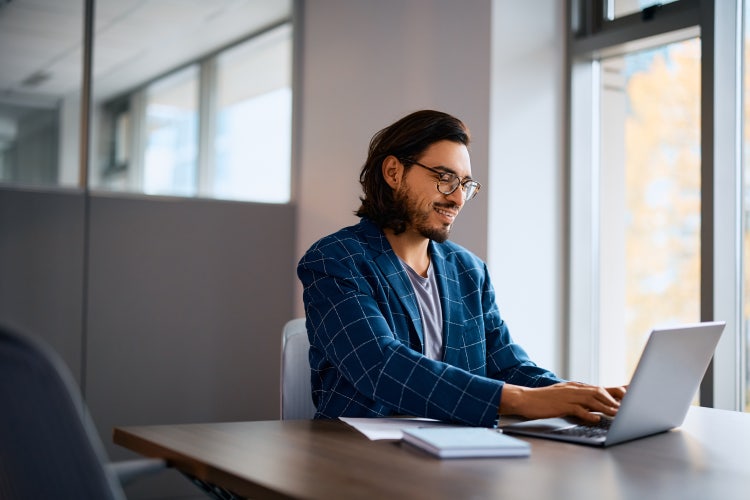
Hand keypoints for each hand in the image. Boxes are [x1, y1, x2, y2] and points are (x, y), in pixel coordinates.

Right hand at [499, 382, 626, 423]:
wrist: (524, 398)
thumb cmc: (543, 400)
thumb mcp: (562, 396)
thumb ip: (577, 399)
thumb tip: (592, 407)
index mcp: (574, 386)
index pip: (598, 388)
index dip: (614, 391)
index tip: (628, 395)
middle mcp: (573, 389)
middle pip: (598, 391)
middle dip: (614, 398)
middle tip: (628, 406)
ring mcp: (567, 396)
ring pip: (591, 399)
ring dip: (606, 407)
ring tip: (618, 414)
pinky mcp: (561, 405)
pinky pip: (578, 409)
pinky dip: (588, 414)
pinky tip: (596, 418)